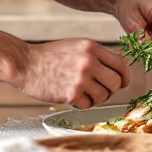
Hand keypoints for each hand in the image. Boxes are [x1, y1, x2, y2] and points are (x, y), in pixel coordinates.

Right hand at [11, 39, 129, 108]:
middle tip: (99, 90)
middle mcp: (89, 62)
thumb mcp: (77, 46)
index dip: (125, 77)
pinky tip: (73, 97)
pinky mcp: (71, 94)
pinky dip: (83, 104)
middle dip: (111, 90)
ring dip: (96, 98)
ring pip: (103, 96)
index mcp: (92, 47)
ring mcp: (80, 78)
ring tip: (84, 93)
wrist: (26, 63)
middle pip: (115, 83)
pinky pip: (88, 105)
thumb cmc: (51, 55)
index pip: (121, 64)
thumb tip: (119, 65)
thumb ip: (97, 55)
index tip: (123, 83)